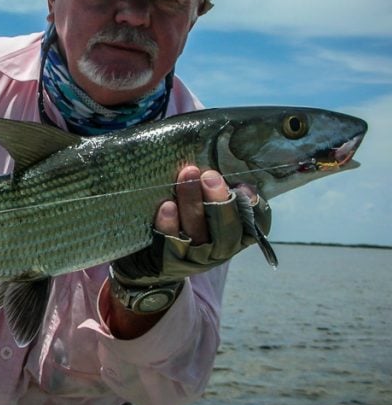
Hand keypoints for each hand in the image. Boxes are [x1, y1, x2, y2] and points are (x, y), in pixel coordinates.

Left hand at [112, 165, 270, 285]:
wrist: (150, 259)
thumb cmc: (183, 217)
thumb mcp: (205, 203)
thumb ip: (215, 184)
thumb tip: (222, 143)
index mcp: (235, 232)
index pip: (255, 222)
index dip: (253, 206)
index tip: (245, 187)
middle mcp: (219, 248)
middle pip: (226, 227)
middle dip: (219, 199)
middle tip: (210, 175)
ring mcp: (194, 257)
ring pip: (198, 231)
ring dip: (193, 203)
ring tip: (187, 175)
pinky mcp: (168, 261)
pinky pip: (169, 243)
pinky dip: (168, 224)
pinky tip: (166, 206)